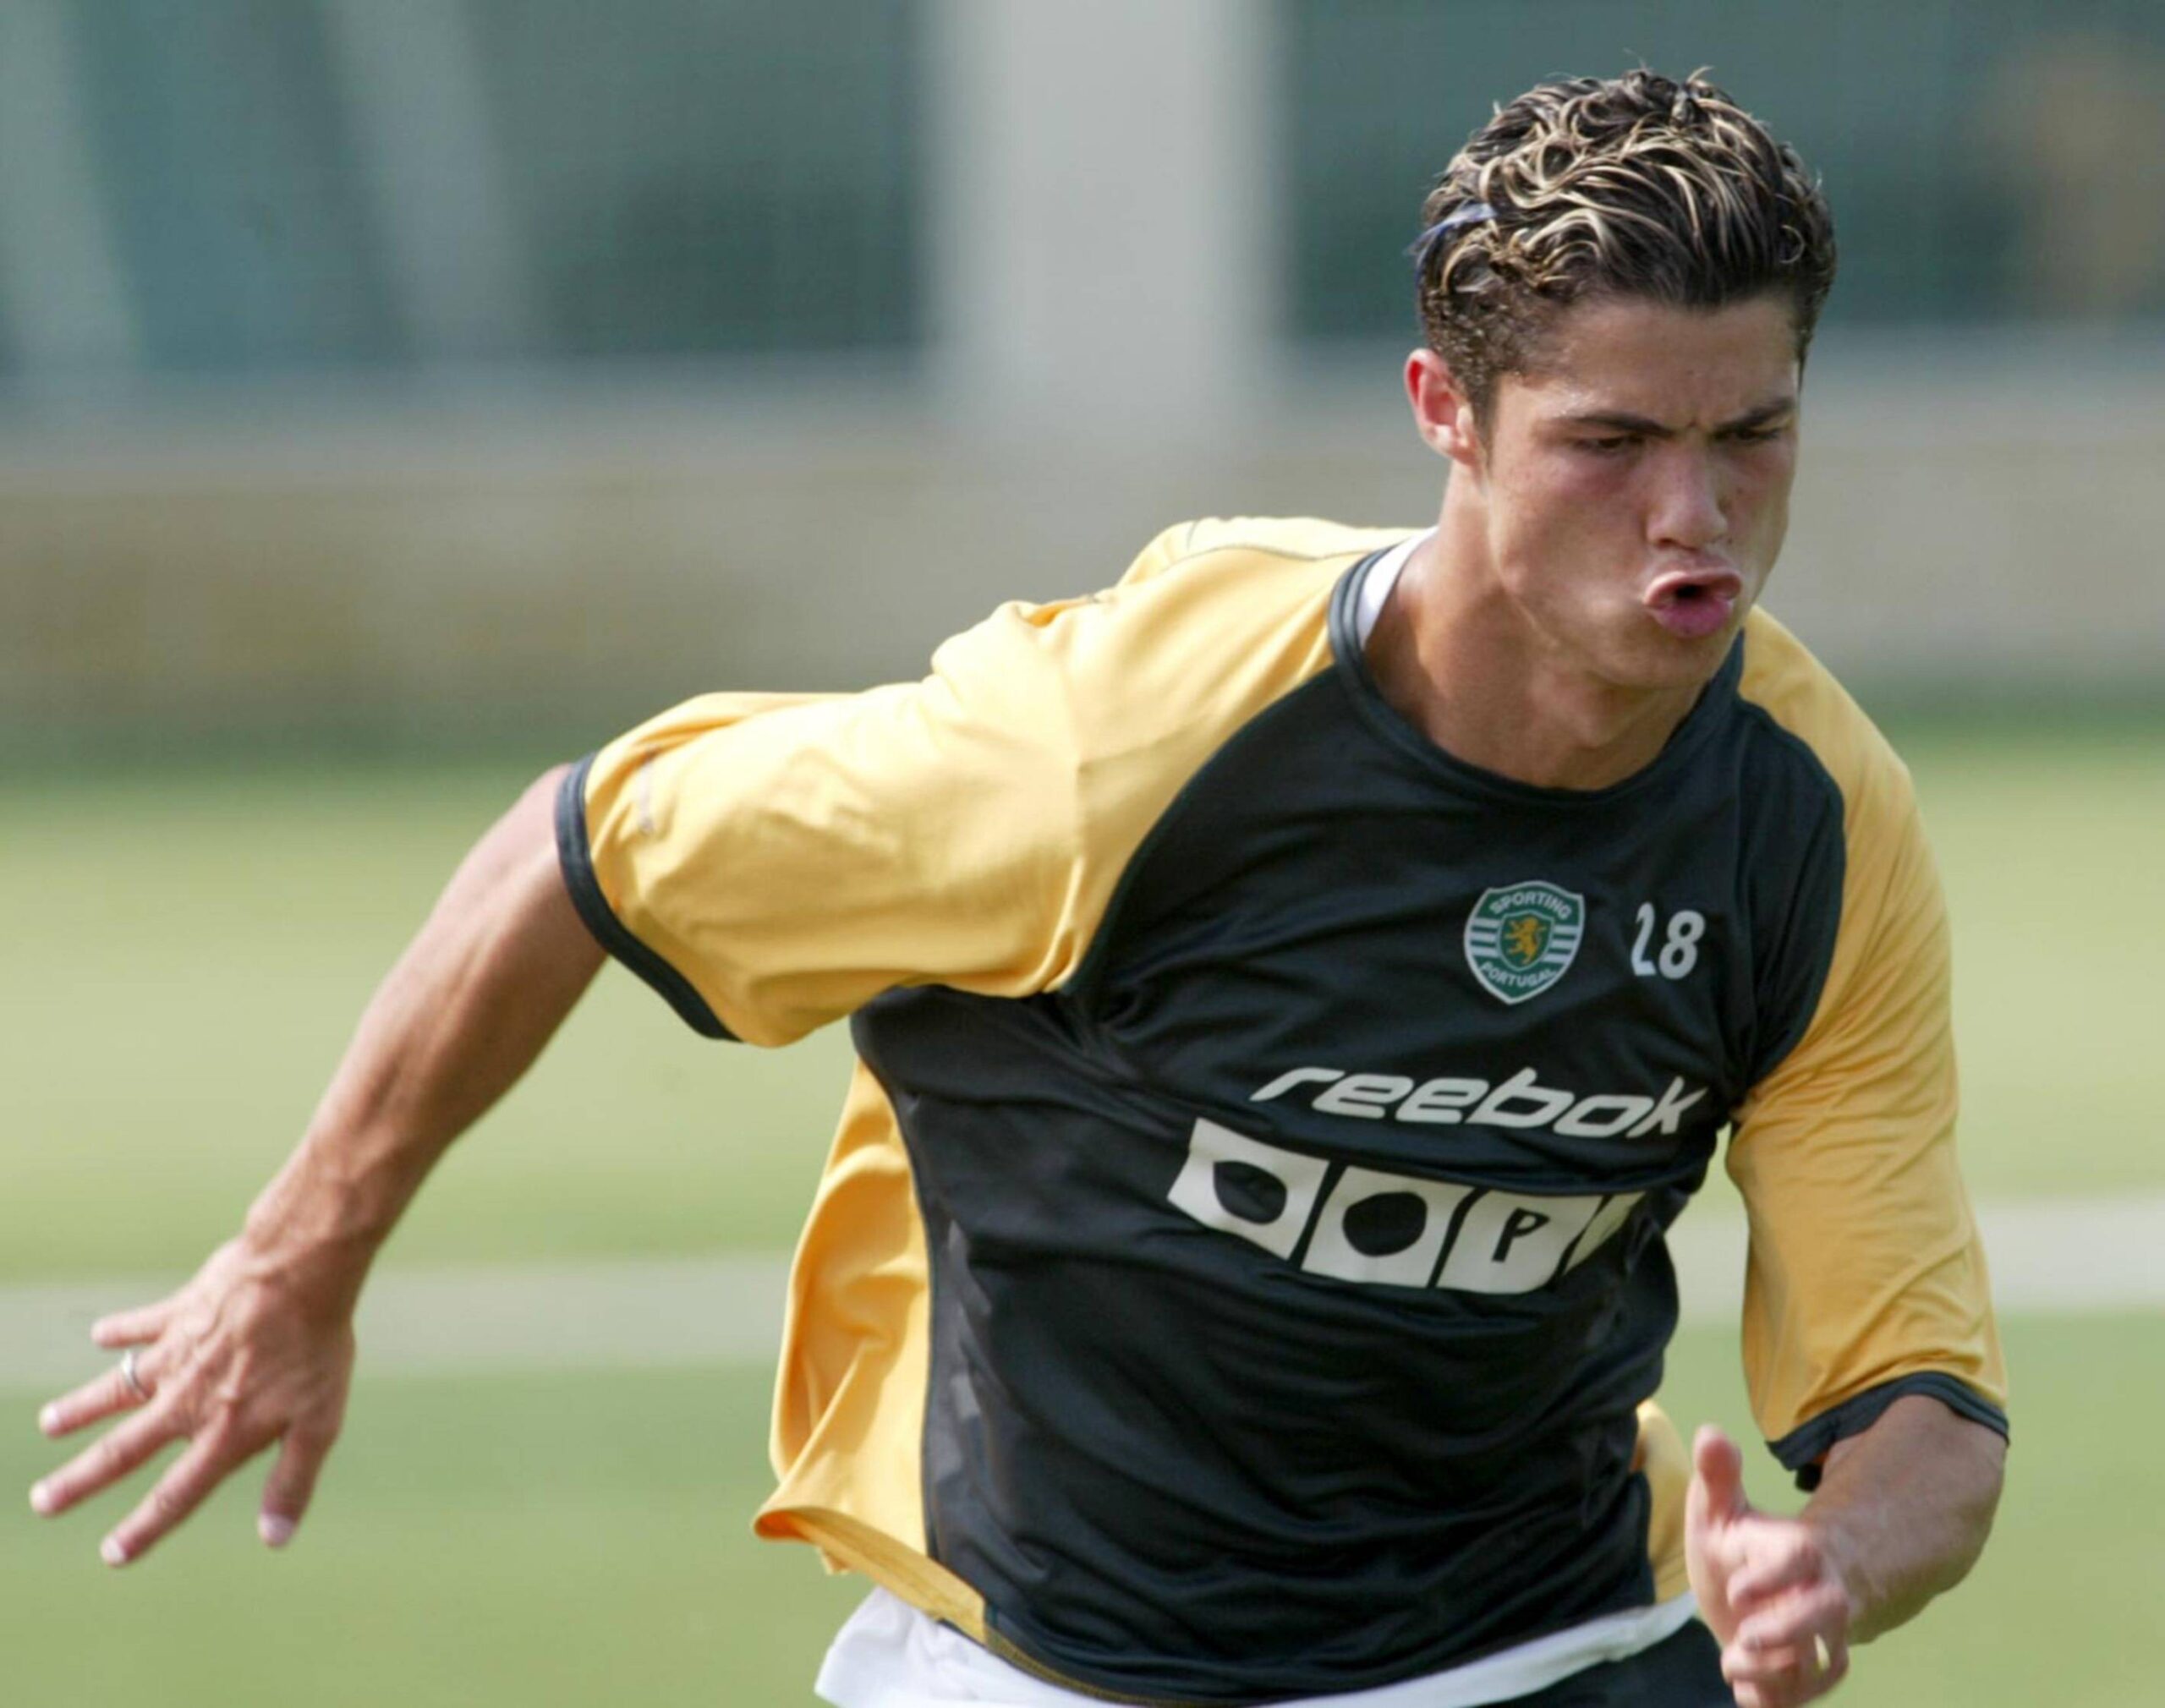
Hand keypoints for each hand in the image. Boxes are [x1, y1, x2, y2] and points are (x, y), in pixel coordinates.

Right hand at [28, 1236, 357, 1565]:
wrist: (298, 1272)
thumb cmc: (316, 1348)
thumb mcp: (319, 1423)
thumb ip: (292, 1480)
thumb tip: (274, 1539)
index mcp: (223, 1432)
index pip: (177, 1494)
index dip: (145, 1528)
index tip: (111, 1555)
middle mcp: (187, 1400)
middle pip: (124, 1450)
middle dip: (80, 1480)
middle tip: (42, 1501)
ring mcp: (176, 1355)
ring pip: (117, 1388)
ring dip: (82, 1407)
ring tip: (50, 1423)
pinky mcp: (178, 1312)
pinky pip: (141, 1325)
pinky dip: (119, 1330)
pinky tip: (101, 1334)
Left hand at [1687, 1425, 1853, 1706]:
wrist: (1762, 1592)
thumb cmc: (1740, 1546)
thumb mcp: (1720, 1508)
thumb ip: (1718, 1475)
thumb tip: (1711, 1431)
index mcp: (1796, 1549)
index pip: (1800, 1556)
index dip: (1772, 1576)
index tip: (1735, 1590)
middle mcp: (1820, 1594)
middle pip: (1827, 1615)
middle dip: (1788, 1632)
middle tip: (1743, 1638)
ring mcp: (1821, 1637)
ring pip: (1820, 1665)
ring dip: (1776, 1674)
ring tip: (1732, 1664)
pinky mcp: (1812, 1673)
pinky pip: (1808, 1695)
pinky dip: (1777, 1700)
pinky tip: (1746, 1692)